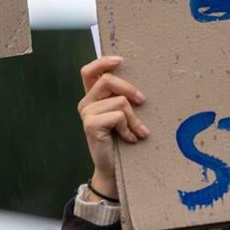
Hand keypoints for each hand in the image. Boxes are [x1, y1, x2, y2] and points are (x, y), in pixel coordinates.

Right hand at [77, 56, 148, 198]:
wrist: (113, 169)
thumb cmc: (121, 142)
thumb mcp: (123, 117)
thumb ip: (123, 100)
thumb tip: (141, 88)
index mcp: (92, 98)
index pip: (89, 71)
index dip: (102, 62)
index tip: (121, 60)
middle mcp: (86, 103)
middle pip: (108, 80)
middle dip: (130, 89)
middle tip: (143, 101)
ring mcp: (86, 113)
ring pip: (119, 101)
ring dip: (133, 118)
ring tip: (136, 132)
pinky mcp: (90, 124)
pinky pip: (118, 116)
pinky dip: (128, 128)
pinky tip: (129, 138)